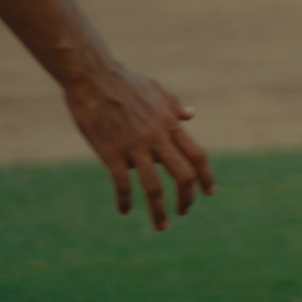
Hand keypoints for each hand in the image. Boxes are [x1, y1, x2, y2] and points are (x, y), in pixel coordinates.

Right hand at [61, 62, 214, 230]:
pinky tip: (124, 210)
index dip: (206, 176)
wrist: (92, 75)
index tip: (209, 192)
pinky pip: (123, 183)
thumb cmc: (123, 80)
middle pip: (183, 174)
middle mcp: (157, 138)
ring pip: (154, 186)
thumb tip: (192, 115)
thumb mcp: (156, 89)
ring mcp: (135, 146)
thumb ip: (174, 106)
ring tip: (161, 226)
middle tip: (184, 212)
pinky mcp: (111, 152)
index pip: (197, 155)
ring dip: (159, 210)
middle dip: (187, 198)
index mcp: (169, 124)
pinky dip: (125, 200)